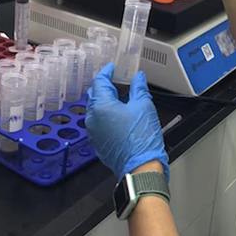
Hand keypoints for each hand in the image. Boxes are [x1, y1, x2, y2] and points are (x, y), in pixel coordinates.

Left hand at [86, 64, 169, 180]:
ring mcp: (93, 132)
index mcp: (101, 106)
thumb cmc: (141, 138)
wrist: (140, 167)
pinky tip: (118, 114)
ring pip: (95, 110)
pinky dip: (105, 115)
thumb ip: (138, 88)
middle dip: (103, 85)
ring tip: (118, 96)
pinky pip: (98, 123)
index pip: (99, 81)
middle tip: (115, 79)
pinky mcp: (98, 143)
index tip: (112, 67)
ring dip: (104, 100)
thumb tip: (138, 77)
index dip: (106, 72)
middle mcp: (92, 118)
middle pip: (94, 95)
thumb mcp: (143, 105)